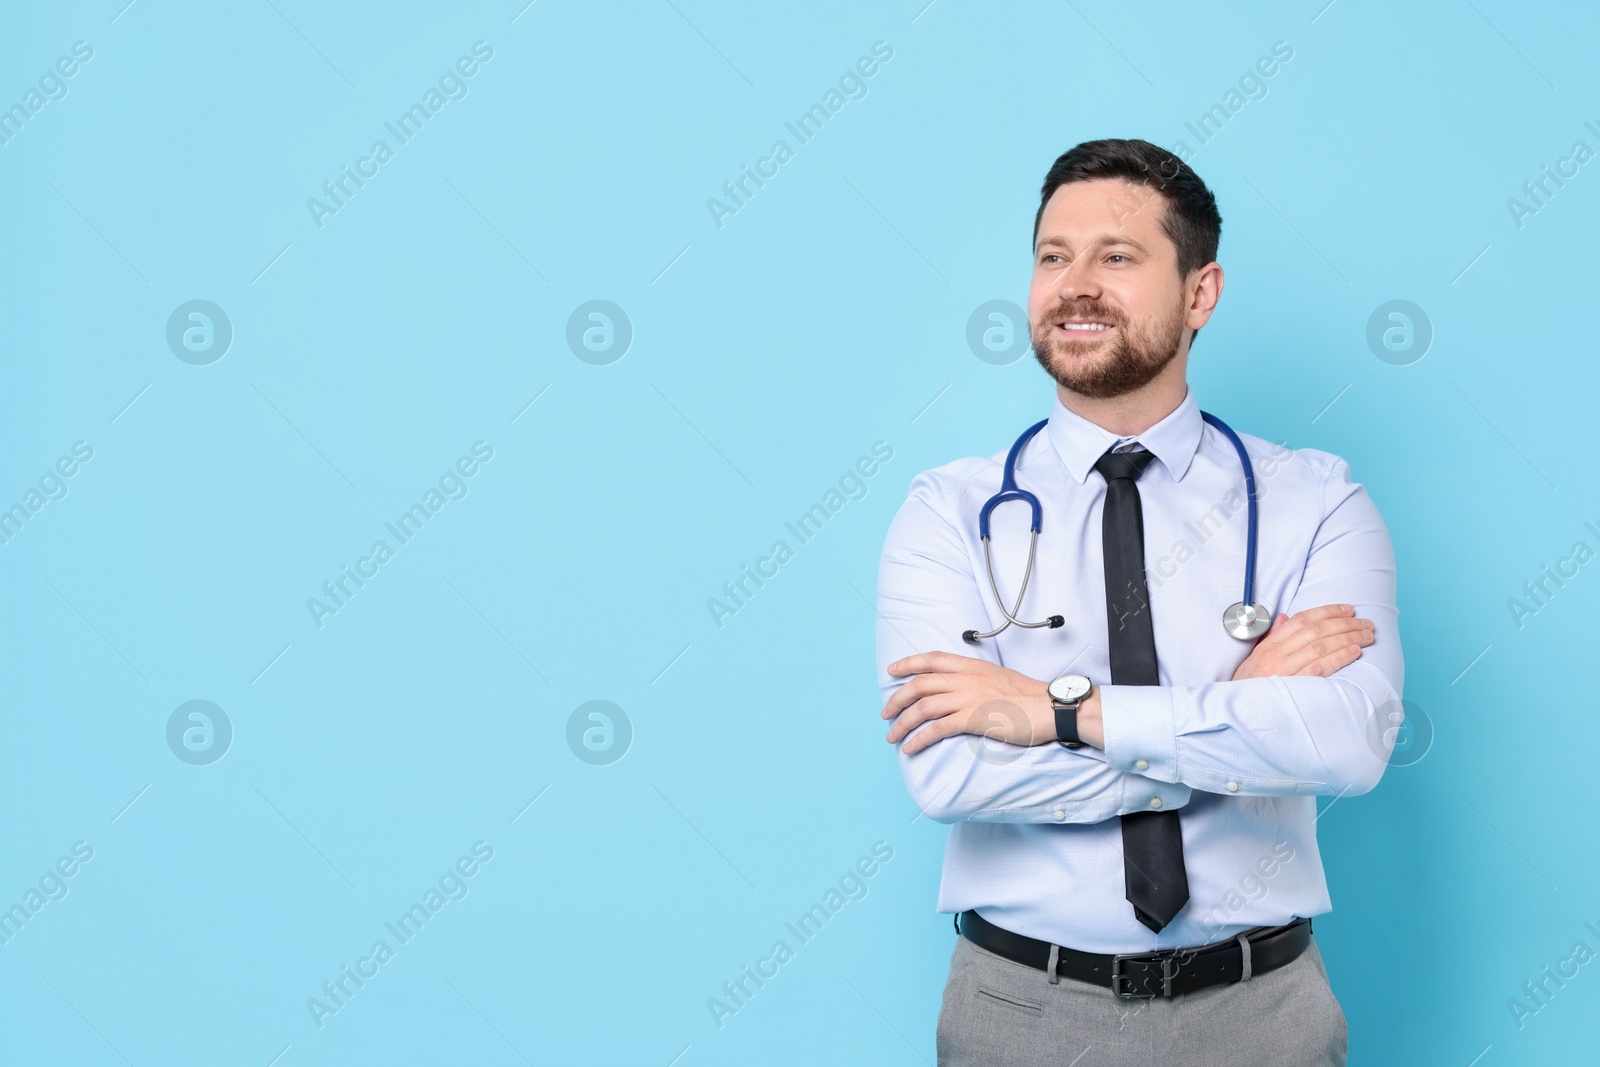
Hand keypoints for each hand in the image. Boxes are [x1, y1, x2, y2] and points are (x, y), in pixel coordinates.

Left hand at [882, 651, 1054, 755]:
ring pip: (923, 707)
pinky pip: (936, 729)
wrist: (1049, 708)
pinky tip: (910, 747)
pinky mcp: (972, 719)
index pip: (931, 658)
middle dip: (897, 699)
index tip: (892, 670)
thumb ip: (976, 679)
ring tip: (892, 735)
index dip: (908, 663)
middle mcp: (966, 678)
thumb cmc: (1029, 696)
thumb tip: (961, 689)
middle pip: (919, 684)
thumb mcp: (998, 676)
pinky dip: (919, 738)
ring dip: (902, 722)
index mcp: (972, 665)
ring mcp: (968, 698)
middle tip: (885, 712)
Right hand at [1231, 603, 1373, 680]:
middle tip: (1365, 622)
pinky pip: (1321, 667)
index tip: (1347, 609)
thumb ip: (1273, 637)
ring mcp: (1284, 670)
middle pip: (1315, 631)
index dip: (1327, 611)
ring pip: (1321, 647)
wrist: (1239, 710)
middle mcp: (1276, 655)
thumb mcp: (1256, 657)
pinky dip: (1340, 657)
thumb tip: (1287, 618)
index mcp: (1269, 645)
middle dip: (1344, 623)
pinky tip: (1354, 651)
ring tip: (1366, 635)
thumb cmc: (1249, 685)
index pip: (1301, 620)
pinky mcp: (1294, 686)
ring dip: (1348, 638)